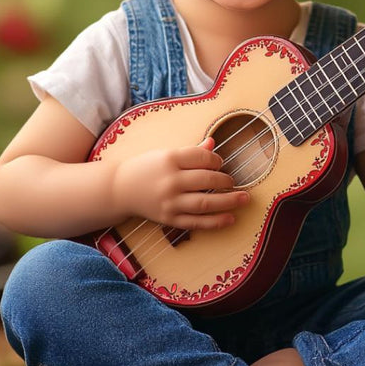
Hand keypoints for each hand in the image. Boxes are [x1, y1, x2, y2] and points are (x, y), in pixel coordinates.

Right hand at [111, 137, 249, 229]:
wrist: (120, 189)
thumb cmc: (145, 168)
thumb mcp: (165, 154)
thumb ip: (191, 152)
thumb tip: (213, 143)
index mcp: (170, 159)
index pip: (202, 157)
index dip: (216, 160)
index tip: (219, 163)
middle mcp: (171, 181)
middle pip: (207, 179)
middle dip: (225, 180)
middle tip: (234, 182)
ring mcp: (170, 202)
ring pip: (205, 202)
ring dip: (228, 201)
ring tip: (244, 199)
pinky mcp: (169, 219)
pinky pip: (197, 222)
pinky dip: (215, 221)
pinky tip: (230, 218)